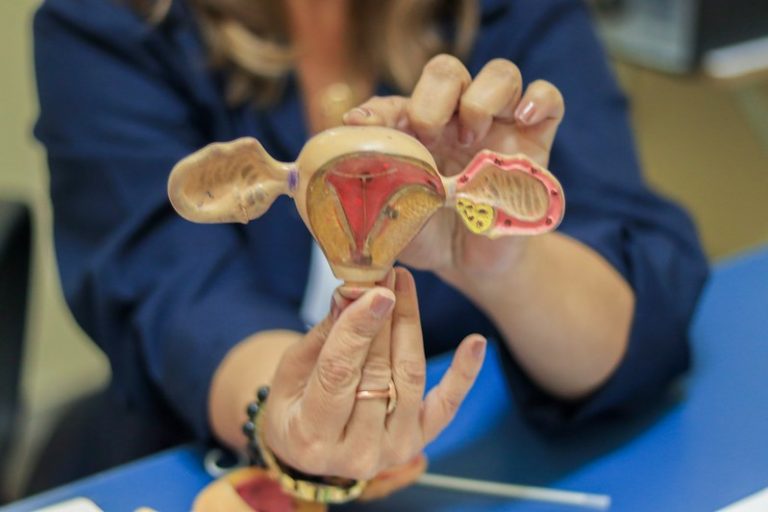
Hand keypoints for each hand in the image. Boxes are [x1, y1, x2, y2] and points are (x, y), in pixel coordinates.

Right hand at [262, 268, 485, 479]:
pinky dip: (464, 373)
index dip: (357, 330)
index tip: (374, 291)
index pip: (337, 374)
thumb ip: (325, 334)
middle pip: (377, 373)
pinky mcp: (419, 440)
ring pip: (409, 378)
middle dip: (384, 320)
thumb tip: (351, 292)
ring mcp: (392, 449)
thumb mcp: (294, 367)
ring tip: (404, 285)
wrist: (310, 444)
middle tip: (387, 276)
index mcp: (311, 436)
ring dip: (409, 326)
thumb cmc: (294, 401)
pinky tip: (476, 342)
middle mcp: (355, 452)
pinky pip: (446, 405)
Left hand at [343, 55, 564, 282]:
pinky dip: (539, 98)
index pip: (395, 102)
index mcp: (413, 133)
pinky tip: (523, 118)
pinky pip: (548, 100)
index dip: (376, 110)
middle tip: (427, 133)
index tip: (360, 127)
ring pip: (500, 74)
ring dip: (482, 97)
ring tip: (473, 135)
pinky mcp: (535, 143)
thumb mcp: (387, 220)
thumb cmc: (426, 236)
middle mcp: (454, 120)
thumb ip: (360, 201)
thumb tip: (312, 193)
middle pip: (447, 71)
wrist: (471, 266)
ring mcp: (497, 128)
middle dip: (432, 98)